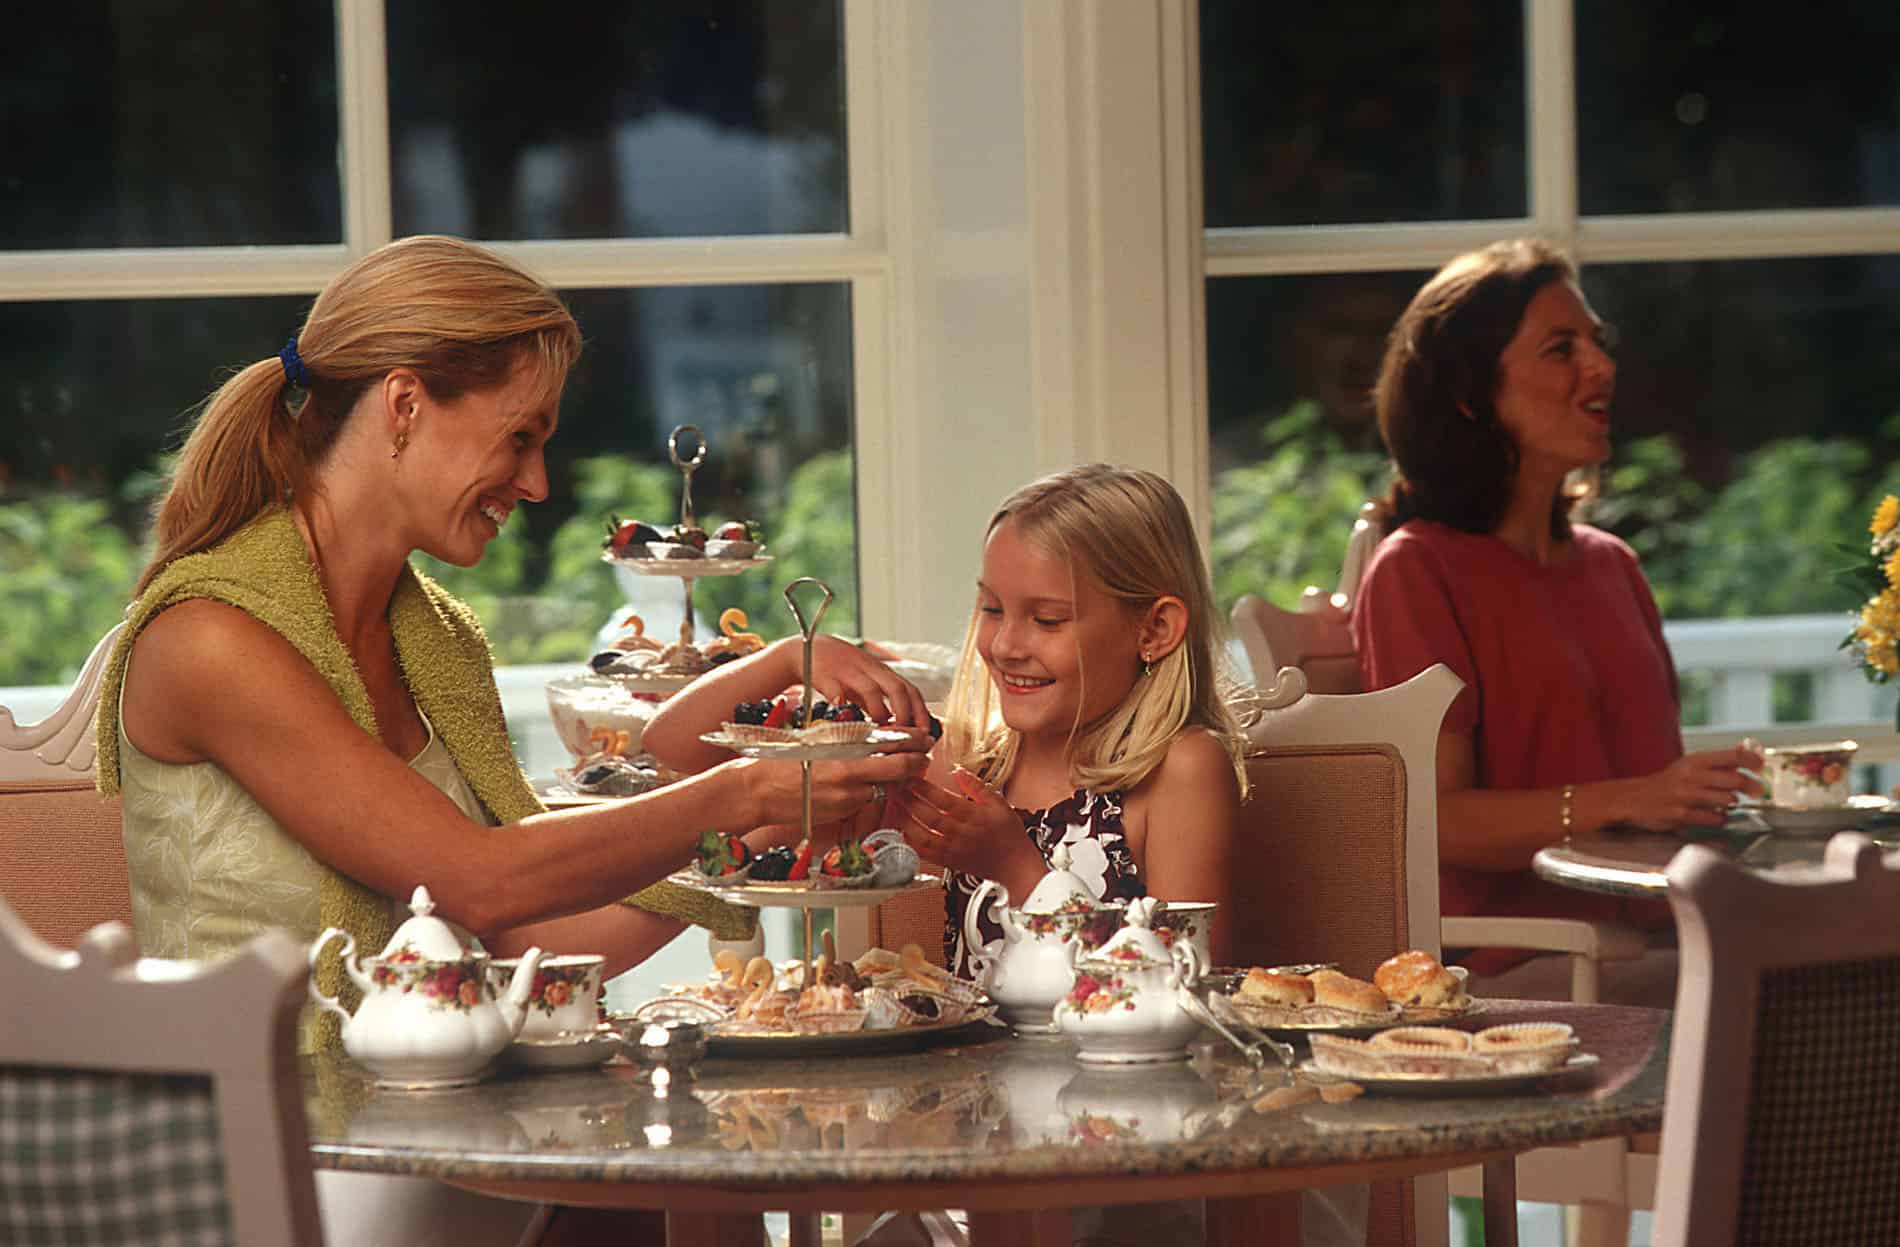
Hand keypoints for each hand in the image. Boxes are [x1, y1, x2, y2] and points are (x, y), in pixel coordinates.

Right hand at [736, 734, 929, 826]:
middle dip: (916, 763)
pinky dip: (870, 792)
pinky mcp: (841, 813)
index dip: (915, 741)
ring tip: (899, 770)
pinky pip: (865, 801)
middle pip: (899, 769)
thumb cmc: (783, 759)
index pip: (893, 743)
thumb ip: (847, 739)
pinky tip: (867, 785)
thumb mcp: (817, 739)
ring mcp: (847, 797)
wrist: (756, 791)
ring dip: (893, 780)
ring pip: (884, 788)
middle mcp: (850, 774)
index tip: (926, 736)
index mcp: (845, 750)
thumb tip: (875, 733)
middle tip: (924, 757)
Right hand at [804, 635, 932, 729]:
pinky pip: (836, 690)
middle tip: (904, 737)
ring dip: (879, 713)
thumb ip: (883, 701)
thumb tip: (905, 727)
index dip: (921, 711)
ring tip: (878, 733)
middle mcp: (869, 669)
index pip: (910, 689)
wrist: (806, 649)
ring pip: (871, 690)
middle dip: (905, 714)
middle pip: (897, 688)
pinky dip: (842, 704)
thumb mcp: (867, 681)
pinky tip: (845, 719)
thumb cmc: (841, 671)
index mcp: (882, 672)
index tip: (925, 733)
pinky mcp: (825, 675)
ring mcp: (848, 671)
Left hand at [895, 767, 1041, 883]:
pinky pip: (923, 853)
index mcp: (973, 816)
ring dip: (904, 821)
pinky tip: (901, 830)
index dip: (923, 788)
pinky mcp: (947, 862)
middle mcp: (959, 833)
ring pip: (921, 836)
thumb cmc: (1008, 835)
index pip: (942, 800)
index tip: (910, 778)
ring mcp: (951, 849)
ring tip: (894, 807)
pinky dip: (909, 842)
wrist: (1014, 865)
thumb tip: (958, 771)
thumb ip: (977, 786)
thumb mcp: (999, 803)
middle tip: (895, 788)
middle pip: (927, 816)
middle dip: (908, 801)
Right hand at [1618, 745, 1762, 830]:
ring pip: (1727, 800)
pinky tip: (1713, 815)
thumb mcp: (1689, 766)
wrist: (1633, 799)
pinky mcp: (1681, 815)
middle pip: (1735, 780)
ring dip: (1732, 803)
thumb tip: (1748, 752)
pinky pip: (1714, 818)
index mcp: (1694, 760)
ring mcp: (1685, 796)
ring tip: (1727, 802)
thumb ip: (1717, 762)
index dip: (1753, 761)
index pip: (1732, 756)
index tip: (1762, 767)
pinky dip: (1720, 818)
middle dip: (1751, 787)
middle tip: (1757, 792)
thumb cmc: (1667, 783)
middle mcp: (1690, 776)